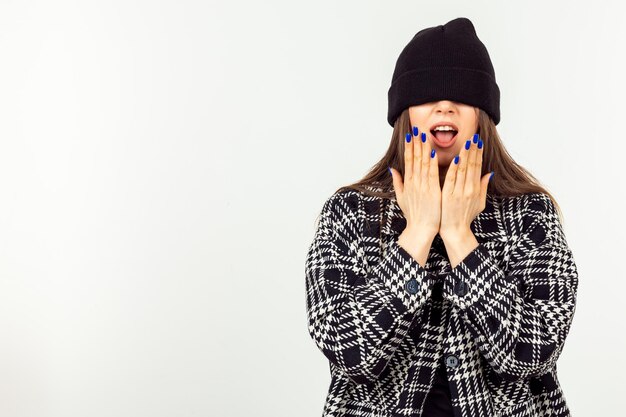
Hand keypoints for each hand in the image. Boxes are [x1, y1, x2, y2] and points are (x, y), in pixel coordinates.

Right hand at [389, 127, 440, 239]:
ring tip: (425, 135)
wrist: (420, 229)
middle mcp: (414, 182)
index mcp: (408, 183)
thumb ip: (398, 182)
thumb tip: (393, 169)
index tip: (410, 135)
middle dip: (416, 143)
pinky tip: (434, 152)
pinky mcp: (432, 191)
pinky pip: (432, 174)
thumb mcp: (402, 198)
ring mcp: (422, 186)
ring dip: (424, 148)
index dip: (409, 147)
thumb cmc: (414, 215)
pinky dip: (433, 162)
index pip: (408, 160)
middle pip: (414, 158)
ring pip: (423, 163)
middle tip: (417, 129)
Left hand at [439, 134, 492, 265]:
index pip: (477, 167)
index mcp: (475, 189)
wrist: (455, 231)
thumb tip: (489, 173)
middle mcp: (468, 189)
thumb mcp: (479, 203)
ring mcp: (458, 192)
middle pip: (471, 166)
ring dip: (463, 155)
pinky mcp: (448, 196)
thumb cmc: (465, 217)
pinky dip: (453, 169)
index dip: (478, 154)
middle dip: (472, 151)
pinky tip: (455, 159)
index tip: (478, 142)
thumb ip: (483, 187)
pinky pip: (451, 180)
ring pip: (462, 170)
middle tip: (473, 137)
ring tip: (465, 142)